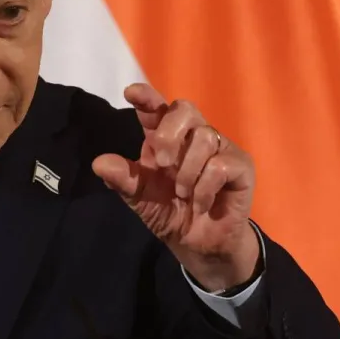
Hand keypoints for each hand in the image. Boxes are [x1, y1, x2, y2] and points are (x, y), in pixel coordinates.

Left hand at [93, 84, 259, 291]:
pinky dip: (204, 188)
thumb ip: (123, 180)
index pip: (157, 108)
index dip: (147, 97)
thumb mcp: (140, 198)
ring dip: (187, 172)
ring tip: (183, 194)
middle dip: (169, 134)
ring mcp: (221, 148)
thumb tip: (98, 163)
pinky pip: (220, 165)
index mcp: (166, 138)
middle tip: (160, 164)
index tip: (131, 92)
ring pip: (205, 138)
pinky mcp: (241, 166)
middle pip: (185, 108)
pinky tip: (201, 203)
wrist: (198, 245)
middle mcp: (194, 136)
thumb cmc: (170, 214)